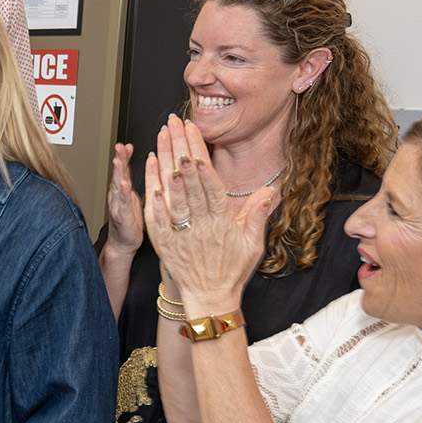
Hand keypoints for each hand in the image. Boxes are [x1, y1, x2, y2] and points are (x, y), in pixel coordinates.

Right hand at [102, 142, 142, 258]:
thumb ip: (132, 177)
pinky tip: (124, 185)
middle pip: (118, 173)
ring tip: (119, 161)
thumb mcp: (133, 194)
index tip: (127, 144)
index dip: (125, 155)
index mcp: (123, 189)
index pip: (124, 168)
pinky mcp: (123, 218)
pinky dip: (123, 194)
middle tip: (120, 147)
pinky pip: (123, 204)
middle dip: (119, 159)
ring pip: (118, 186)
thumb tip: (143, 158)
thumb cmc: (131, 219)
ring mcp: (119, 206)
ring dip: (118, 173)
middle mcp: (118, 195)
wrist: (122, 243)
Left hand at [143, 115, 279, 312]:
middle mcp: (199, 225)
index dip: (202, 161)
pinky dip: (152, 189)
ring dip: (164, 162)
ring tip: (162, 136)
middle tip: (175, 124)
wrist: (209, 298)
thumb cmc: (232, 270)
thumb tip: (271, 189)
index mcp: (221, 223)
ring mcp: (179, 232)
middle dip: (181, 149)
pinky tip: (150, 168)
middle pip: (187, 181)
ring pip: (170, 192)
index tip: (197, 140)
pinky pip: (155, 212)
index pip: (210, 186)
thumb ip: (258, 214)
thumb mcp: (253, 243)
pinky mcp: (163, 240)